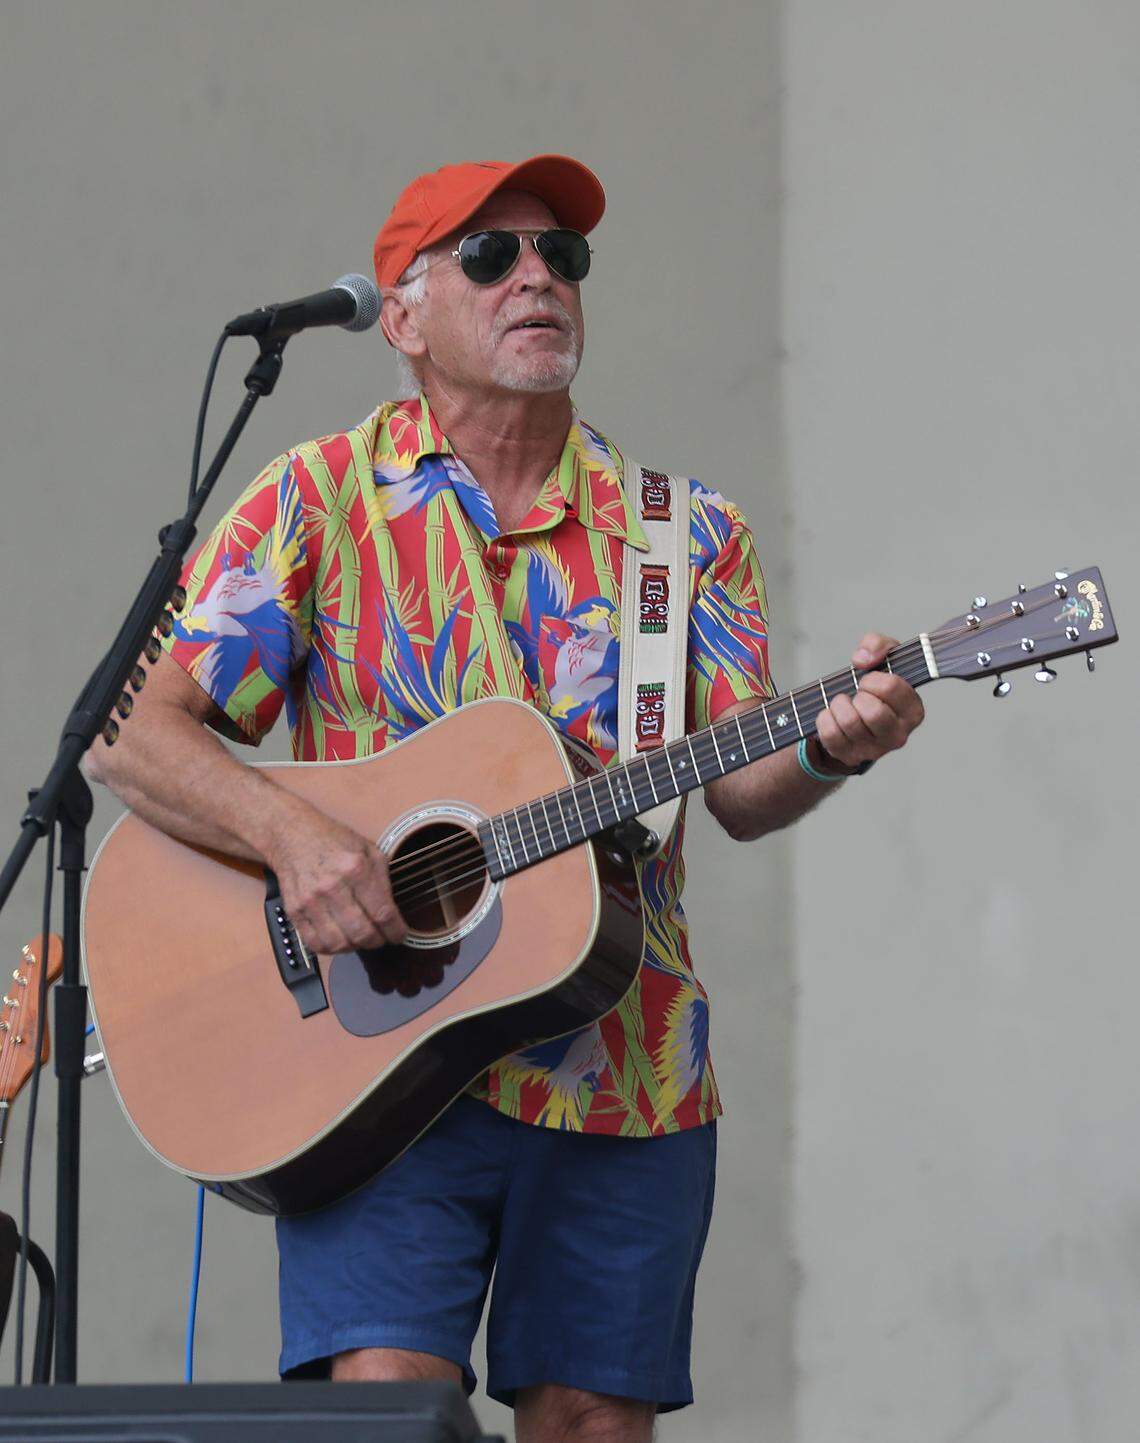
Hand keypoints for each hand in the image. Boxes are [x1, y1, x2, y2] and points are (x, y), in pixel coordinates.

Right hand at [265, 802, 407, 954]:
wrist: (292, 834)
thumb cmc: (334, 840)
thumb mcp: (368, 849)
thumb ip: (383, 880)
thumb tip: (393, 913)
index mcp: (356, 869)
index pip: (382, 913)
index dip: (396, 931)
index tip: (400, 935)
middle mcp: (333, 887)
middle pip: (362, 933)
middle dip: (378, 941)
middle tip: (381, 937)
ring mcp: (310, 901)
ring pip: (339, 943)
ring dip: (355, 947)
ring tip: (360, 938)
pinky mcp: (294, 910)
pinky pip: (315, 943)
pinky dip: (331, 948)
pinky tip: (340, 939)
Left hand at [814, 633, 924, 772]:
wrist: (854, 713)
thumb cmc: (874, 686)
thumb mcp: (883, 657)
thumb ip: (878, 645)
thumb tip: (863, 659)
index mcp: (913, 711)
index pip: (893, 688)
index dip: (874, 679)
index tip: (869, 680)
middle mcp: (898, 735)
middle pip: (874, 713)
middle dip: (859, 696)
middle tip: (858, 694)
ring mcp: (874, 750)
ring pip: (850, 723)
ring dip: (839, 705)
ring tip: (843, 702)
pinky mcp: (850, 757)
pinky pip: (830, 735)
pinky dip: (825, 719)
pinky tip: (832, 714)